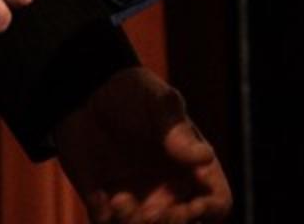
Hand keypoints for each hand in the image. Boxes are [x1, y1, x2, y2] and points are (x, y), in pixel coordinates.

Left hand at [52, 66, 230, 222]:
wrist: (86, 93)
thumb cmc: (133, 93)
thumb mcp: (157, 103)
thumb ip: (176, 130)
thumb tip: (204, 157)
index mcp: (191, 168)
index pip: (216, 202)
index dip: (208, 210)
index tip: (190, 207)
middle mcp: (168, 191)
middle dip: (166, 223)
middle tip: (149, 211)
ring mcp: (136, 201)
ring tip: (119, 200)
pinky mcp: (103, 205)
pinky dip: (106, 219)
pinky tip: (100, 195)